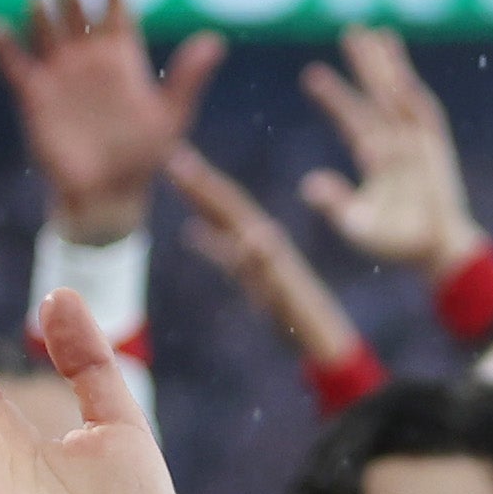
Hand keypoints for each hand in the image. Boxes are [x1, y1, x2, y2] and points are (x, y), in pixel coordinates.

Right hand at [0, 0, 223, 244]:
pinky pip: (16, 65)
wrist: (110, 193)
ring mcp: (61, 73)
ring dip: (42, 11)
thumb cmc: (145, 156)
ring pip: (47, 31)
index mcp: (123, 57)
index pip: (116, 7)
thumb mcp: (171, 115)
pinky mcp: (35, 94)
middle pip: (78, 13)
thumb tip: (215, 40)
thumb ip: (188, 77)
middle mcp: (89, 58)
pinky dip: (4, 47)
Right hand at [163, 145, 371, 380]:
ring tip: (178, 180)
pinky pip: (224, 250)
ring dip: (201, 201)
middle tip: (171, 154)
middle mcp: (262, 242)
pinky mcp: (254, 274)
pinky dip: (207, 239)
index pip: (230, 203)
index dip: (204, 181)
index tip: (178, 156)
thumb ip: (267, 266)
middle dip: (199, 180)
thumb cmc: (303, 322)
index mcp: (266, 240)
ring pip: (223, 222)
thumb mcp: (285, 294)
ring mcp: (257, 257)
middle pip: (226, 204)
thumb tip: (252, 236)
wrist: (321, 339)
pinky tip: (191, 231)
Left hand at [296, 27, 488, 279]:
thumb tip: (307, 184)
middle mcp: (396, 143)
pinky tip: (401, 74)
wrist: (436, 252)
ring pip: (400, 96)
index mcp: (375, 156)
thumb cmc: (396, 243)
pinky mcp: (437, 150)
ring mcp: (418, 144)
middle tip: (350, 30)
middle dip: (365, 64)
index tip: (312, 74)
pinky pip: (424, 117)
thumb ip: (334, 204)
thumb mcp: (356, 225)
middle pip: (376, 95)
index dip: (334, 96)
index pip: (351, 118)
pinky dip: (412, 96)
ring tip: (378, 34)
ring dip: (390, 66)